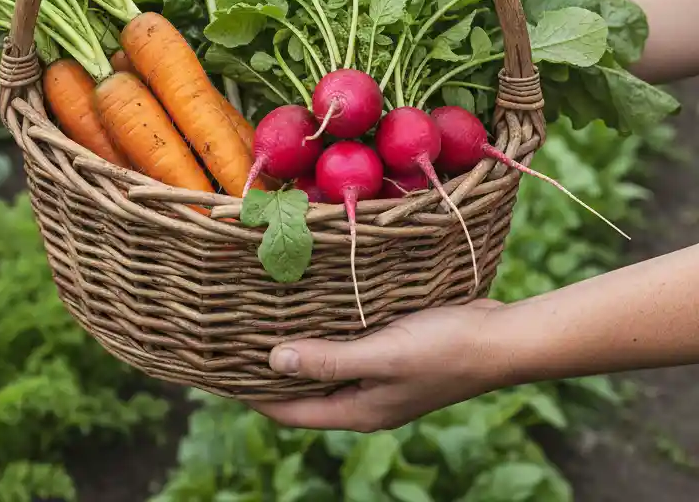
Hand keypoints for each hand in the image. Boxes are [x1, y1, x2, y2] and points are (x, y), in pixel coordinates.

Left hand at [252, 299, 506, 431]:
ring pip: (322, 366)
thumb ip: (329, 361)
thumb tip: (273, 362)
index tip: (216, 372)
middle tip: (230, 340)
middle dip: (267, 371)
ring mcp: (378, 376)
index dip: (252, 394)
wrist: (500, 338)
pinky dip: (321, 332)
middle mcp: (363, 398)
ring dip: (294, 347)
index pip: (289, 410)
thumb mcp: (382, 355)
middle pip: (302, 390)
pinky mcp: (390, 351)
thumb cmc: (444, 349)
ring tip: (258, 320)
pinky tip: (307, 307)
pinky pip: (344, 346)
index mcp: (358, 410)